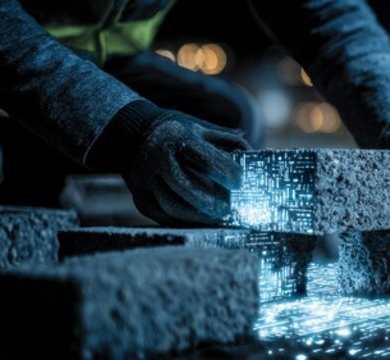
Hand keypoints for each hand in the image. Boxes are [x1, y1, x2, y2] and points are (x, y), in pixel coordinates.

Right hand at [88, 101, 249, 225]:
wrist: (136, 136)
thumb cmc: (180, 133)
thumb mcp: (202, 128)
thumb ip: (228, 141)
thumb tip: (253, 158)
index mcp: (177, 138)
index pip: (203, 159)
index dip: (225, 173)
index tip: (240, 182)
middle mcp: (157, 158)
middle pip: (185, 187)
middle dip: (211, 201)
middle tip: (229, 209)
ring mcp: (144, 180)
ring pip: (173, 206)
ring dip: (199, 216)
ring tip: (217, 218)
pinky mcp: (140, 198)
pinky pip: (163, 216)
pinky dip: (185, 221)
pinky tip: (200, 220)